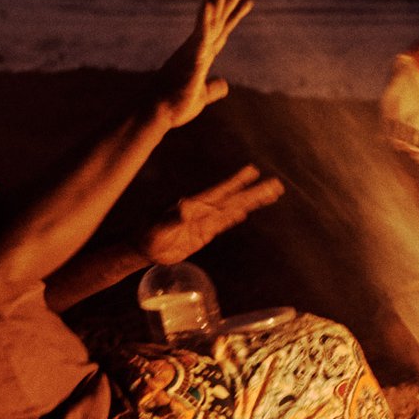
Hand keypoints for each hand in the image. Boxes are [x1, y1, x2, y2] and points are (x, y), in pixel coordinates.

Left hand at [140, 165, 284, 264]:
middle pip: (234, 199)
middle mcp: (203, 210)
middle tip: (275, 184)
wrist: (142, 247)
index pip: (221, 192)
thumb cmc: (148, 235)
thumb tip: (186, 207)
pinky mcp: (203, 234)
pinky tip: (245, 212)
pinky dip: (235, 217)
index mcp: (195, 205)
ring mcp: (205, 222)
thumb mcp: (159, 226)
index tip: (253, 171)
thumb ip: (173, 218)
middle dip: (255, 192)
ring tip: (269, 195)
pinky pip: (223, 223)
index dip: (237, 181)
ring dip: (251, 202)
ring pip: (233, 210)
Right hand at [159, 0, 252, 127]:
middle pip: (218, 16)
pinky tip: (208, 4)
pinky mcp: (190, 60)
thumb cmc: (174, 106)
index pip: (223, 28)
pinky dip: (204, 21)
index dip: (235, 13)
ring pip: (209, 19)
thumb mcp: (201, 97)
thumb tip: (224, 85)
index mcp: (202, 53)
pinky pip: (199, 37)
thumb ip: (213, 88)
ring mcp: (193, 50)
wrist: (154, 115)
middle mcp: (198, 46)